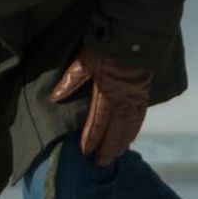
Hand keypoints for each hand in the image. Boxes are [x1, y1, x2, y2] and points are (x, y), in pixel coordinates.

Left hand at [47, 45, 151, 164]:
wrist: (136, 35)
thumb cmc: (108, 45)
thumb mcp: (86, 58)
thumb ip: (71, 79)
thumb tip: (54, 97)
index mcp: (107, 93)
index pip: (97, 122)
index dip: (91, 138)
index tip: (84, 152)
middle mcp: (123, 100)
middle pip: (115, 130)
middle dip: (108, 148)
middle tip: (100, 163)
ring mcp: (135, 98)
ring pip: (129, 126)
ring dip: (122, 143)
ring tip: (115, 156)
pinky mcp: (143, 93)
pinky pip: (140, 117)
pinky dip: (135, 129)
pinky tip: (131, 136)